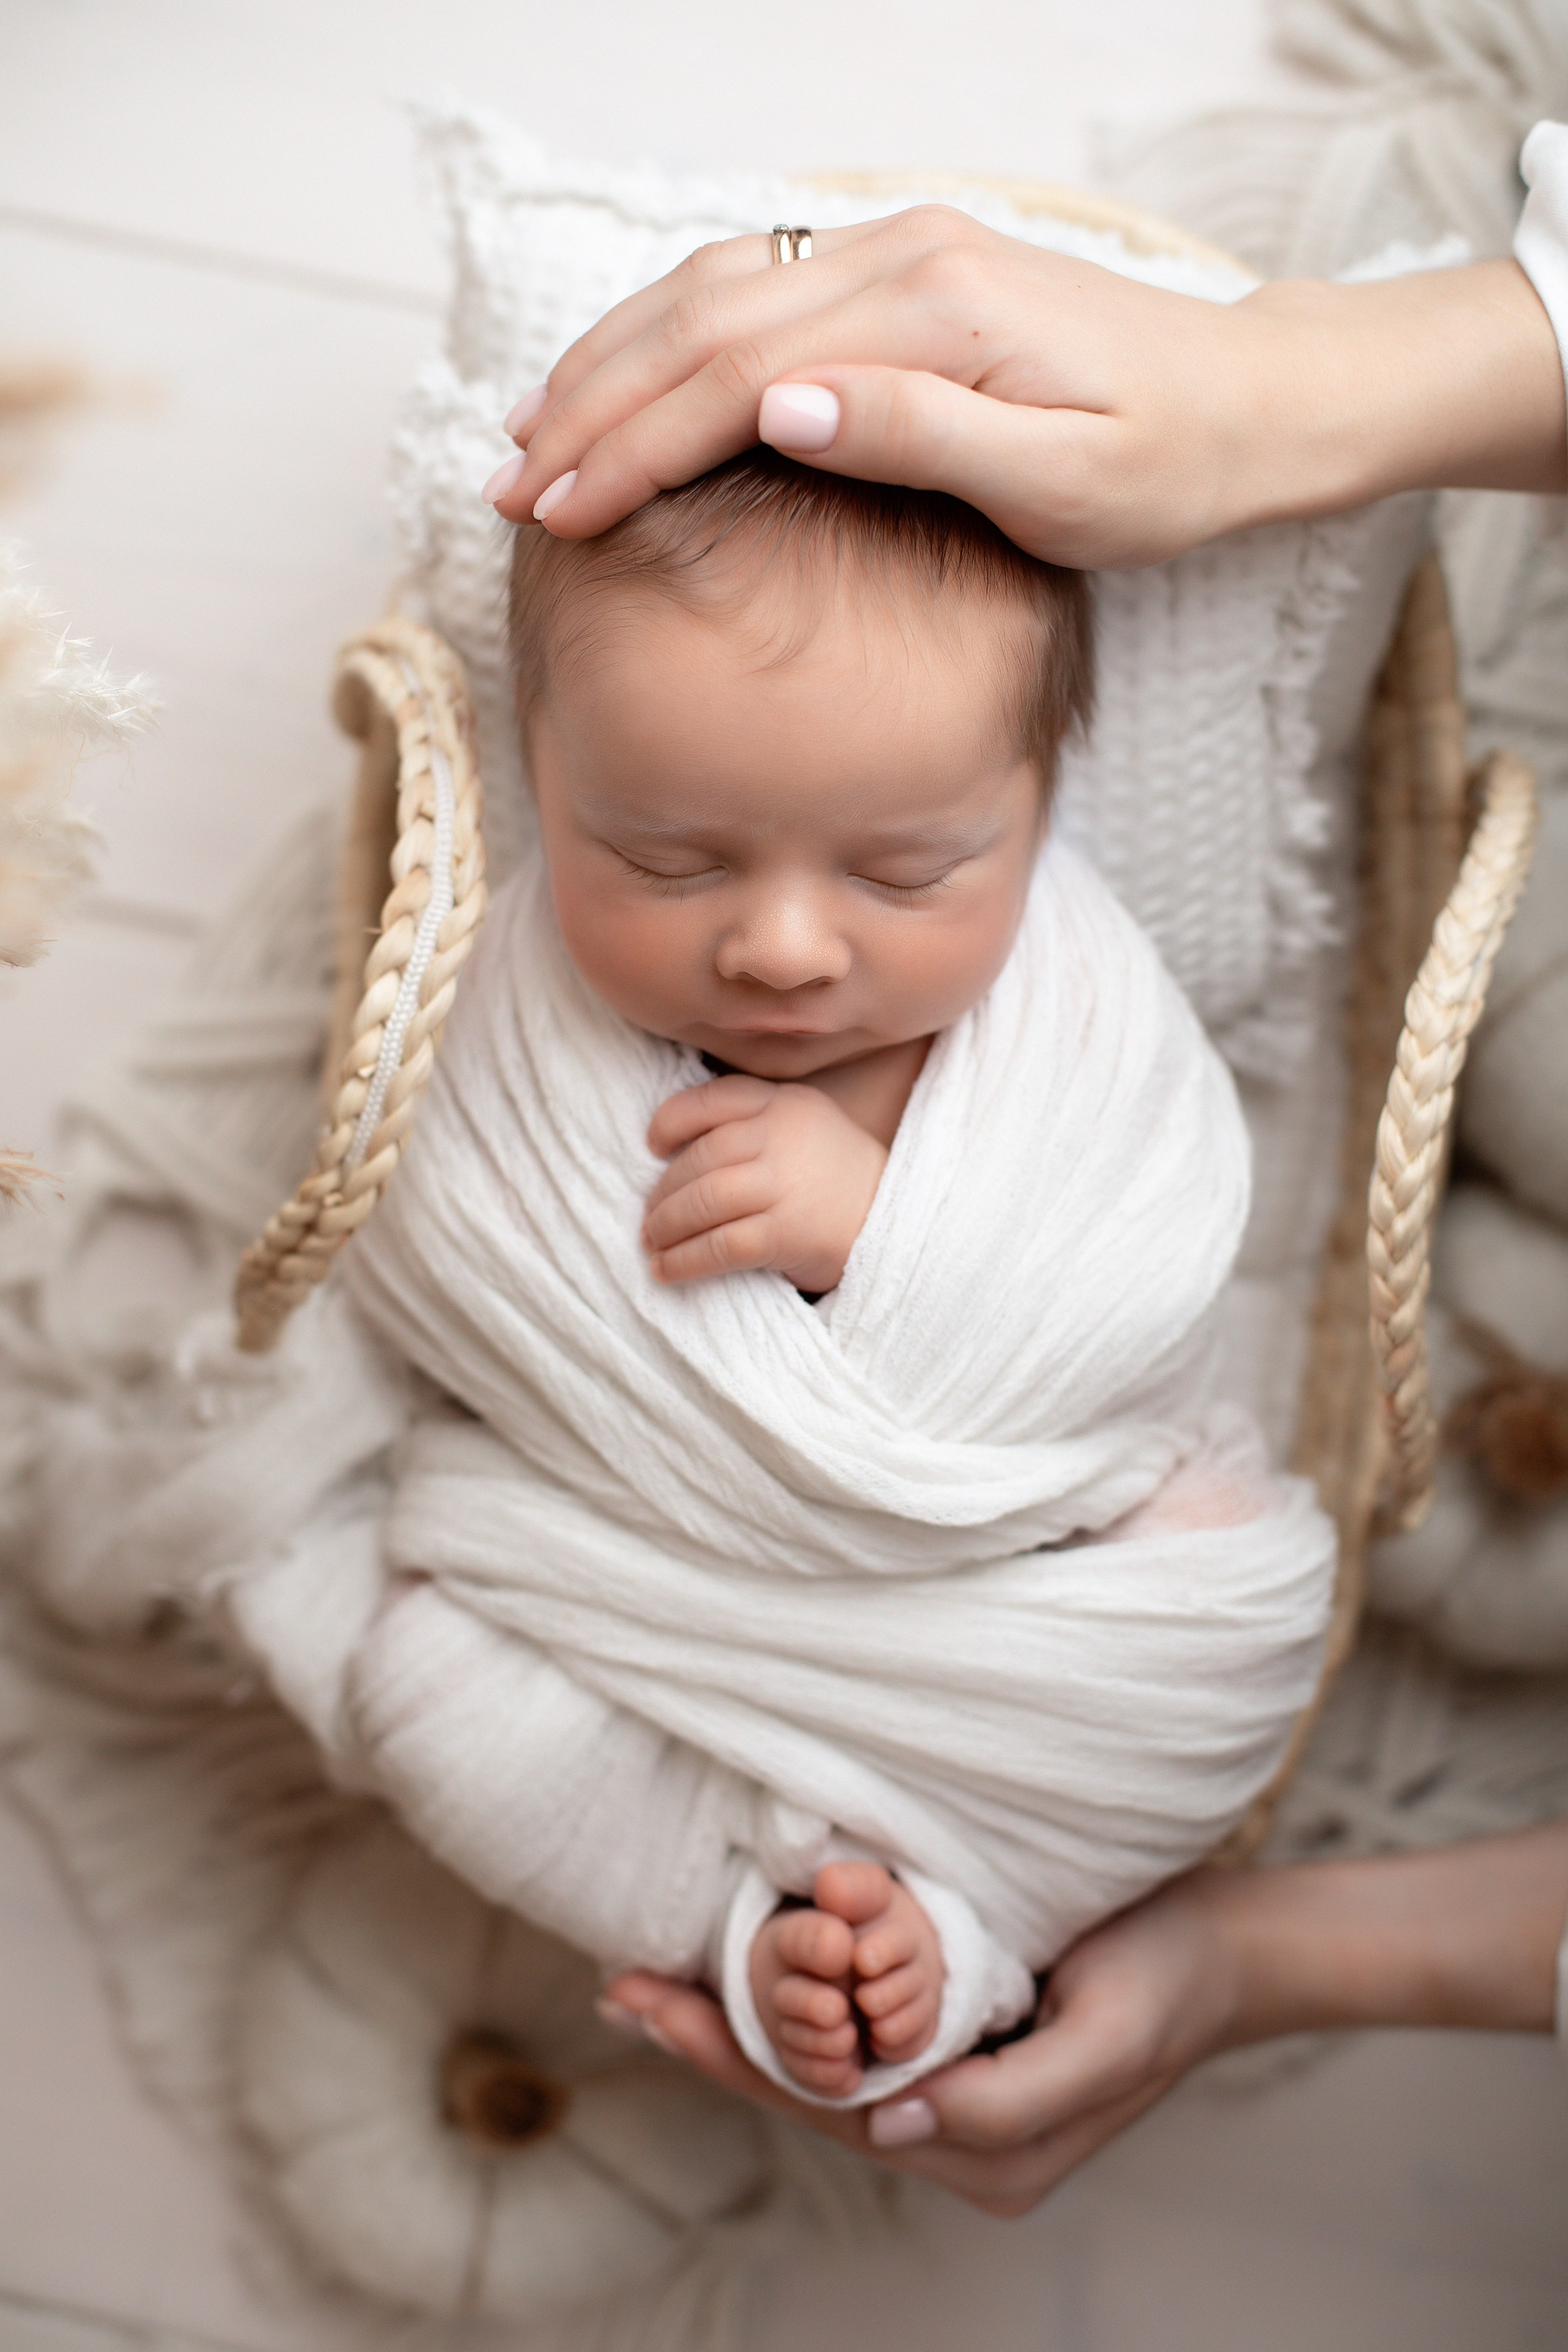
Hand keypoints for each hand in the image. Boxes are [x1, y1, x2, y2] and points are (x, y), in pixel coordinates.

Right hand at [490, 209, 1563, 565]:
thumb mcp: (1062, 481)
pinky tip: (627, 381)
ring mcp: (898, 254)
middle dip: (594, 408)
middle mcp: (901, 259)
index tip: (559, 513)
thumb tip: (779, 406)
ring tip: (534, 440)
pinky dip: (672, 336)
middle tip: (511, 491)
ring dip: (614, 363)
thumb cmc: (1168, 466)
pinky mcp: (903, 273)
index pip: (737, 376)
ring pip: (713, 293)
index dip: (635, 447)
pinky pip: (756, 289)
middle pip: (703, 323)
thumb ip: (919, 436)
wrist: (1251, 404)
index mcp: (931, 314)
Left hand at [607, 1867, 1241, 2217]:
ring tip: (656, 1976)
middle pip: (809, 2090)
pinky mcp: (958, 2040)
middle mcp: (956, 2134)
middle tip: (622, 1983)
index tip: (651, 2002)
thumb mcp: (1104, 2040)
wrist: (1227, 1945)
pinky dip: (794, 1999)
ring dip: (743, 2018)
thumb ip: (1001, 2103)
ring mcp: (954, 2089)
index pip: (829, 2107)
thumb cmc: (1168, 1980)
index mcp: (984, 2151)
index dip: (734, 2056)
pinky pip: (858, 2030)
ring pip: (824, 2062)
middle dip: (714, 2038)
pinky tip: (745, 1966)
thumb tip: (888, 2127)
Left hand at [643, 1072, 885, 1290]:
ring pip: (704, 1201)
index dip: (671, 1121)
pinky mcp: (789, 1233)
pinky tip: (666, 1271)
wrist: (897, 1222)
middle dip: (663, 1193)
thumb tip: (671, 1150)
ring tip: (652, 1244)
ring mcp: (786, 1184)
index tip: (652, 1146)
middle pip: (700, 1158)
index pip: (712, 1099)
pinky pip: (721, 1245)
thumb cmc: (835, 1176)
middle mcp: (783, 1136)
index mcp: (784, 1102)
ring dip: (666, 1227)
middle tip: (649, 1218)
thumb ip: (752, 1120)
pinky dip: (685, 1260)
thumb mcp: (803, 1123)